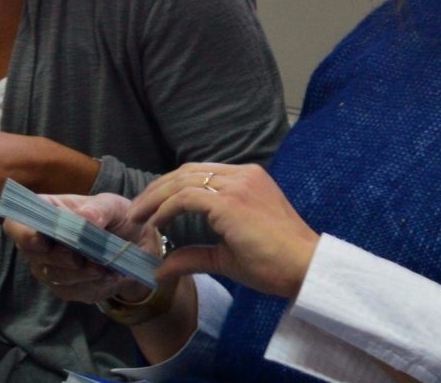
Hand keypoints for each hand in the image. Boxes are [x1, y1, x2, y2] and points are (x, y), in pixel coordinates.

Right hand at [5, 193, 159, 303]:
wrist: (136, 246)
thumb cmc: (117, 219)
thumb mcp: (114, 207)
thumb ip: (100, 209)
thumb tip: (86, 218)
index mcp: (45, 213)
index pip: (16, 224)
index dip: (24, 233)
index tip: (42, 240)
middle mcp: (40, 242)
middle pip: (33, 254)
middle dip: (60, 257)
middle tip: (84, 258)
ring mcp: (49, 267)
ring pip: (53, 276)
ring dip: (80, 273)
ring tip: (104, 266)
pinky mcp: (65, 288)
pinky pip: (71, 291)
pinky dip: (91, 285)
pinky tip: (109, 275)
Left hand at [128, 163, 319, 298]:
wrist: (305, 267)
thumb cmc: (276, 263)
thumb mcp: (227, 256)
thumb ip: (194, 255)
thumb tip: (162, 268)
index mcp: (248, 181)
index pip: (199, 175)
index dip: (170, 189)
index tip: (151, 210)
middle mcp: (243, 176)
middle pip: (186, 172)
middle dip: (156, 190)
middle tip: (136, 211)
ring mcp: (238, 185)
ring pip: (183, 180)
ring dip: (155, 198)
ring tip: (137, 216)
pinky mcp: (231, 201)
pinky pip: (187, 197)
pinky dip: (166, 209)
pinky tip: (156, 224)